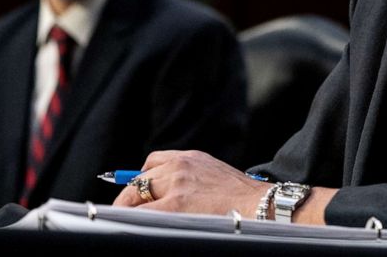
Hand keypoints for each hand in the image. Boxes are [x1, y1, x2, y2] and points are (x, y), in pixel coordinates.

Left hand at [112, 150, 269, 216]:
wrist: (260, 206)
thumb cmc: (242, 198)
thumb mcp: (214, 175)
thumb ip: (190, 179)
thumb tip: (165, 196)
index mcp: (190, 157)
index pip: (153, 163)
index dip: (141, 180)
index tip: (135, 193)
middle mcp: (180, 165)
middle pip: (140, 178)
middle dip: (130, 196)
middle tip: (125, 211)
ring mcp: (176, 184)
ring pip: (136, 193)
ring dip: (130, 207)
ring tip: (129, 221)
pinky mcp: (175, 204)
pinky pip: (143, 212)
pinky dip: (134, 219)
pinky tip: (135, 227)